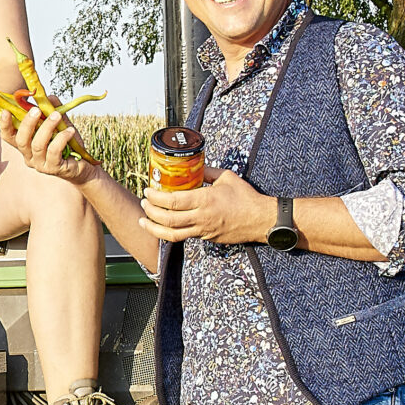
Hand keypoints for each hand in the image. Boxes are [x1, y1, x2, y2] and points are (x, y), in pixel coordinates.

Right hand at [2, 104, 97, 185]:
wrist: (82, 165)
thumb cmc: (68, 145)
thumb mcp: (59, 125)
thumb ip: (52, 112)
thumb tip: (48, 97)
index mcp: (26, 146)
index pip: (9, 137)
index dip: (5, 125)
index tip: (6, 111)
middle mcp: (29, 156)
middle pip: (21, 140)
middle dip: (27, 124)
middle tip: (36, 110)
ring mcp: (40, 164)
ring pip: (37, 145)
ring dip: (47, 127)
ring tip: (57, 115)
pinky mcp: (53, 168)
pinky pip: (54, 151)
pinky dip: (62, 138)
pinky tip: (70, 130)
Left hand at [141, 167, 275, 245]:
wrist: (261, 220)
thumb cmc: (246, 197)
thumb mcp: (226, 177)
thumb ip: (207, 171)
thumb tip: (193, 166)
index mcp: (205, 200)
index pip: (172, 201)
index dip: (156, 198)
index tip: (148, 191)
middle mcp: (201, 218)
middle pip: (167, 220)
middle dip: (150, 212)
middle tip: (144, 204)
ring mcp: (203, 231)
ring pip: (172, 235)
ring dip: (154, 229)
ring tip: (144, 221)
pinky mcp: (207, 239)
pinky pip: (184, 237)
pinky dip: (170, 232)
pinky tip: (163, 226)